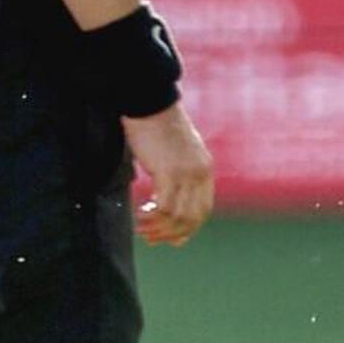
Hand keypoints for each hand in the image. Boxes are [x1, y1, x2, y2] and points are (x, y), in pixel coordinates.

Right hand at [126, 103, 214, 245]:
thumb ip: (175, 172)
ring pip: (178, 215)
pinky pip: (163, 206)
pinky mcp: (170, 172)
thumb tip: (164, 193)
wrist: (149, 103)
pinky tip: (139, 217)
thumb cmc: (154, 124)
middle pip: (193, 217)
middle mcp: (200, 174)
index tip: (171, 239)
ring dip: (159, 228)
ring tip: (141, 230)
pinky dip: (151, 217)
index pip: (202, 209)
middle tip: (151, 239)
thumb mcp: (173, 152)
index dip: (187, 228)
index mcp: (204, 169)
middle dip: (172, 233)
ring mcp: (187, 174)